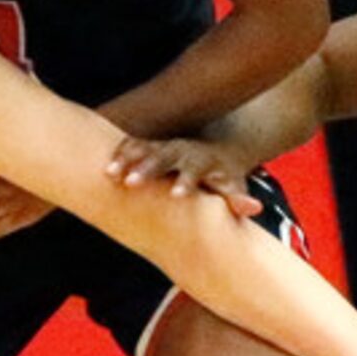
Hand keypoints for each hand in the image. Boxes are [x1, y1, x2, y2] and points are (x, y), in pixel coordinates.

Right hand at [106, 135, 263, 220]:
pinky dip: (118, 154)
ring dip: (127, 159)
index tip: (176, 195)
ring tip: (109, 174)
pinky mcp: (148, 146)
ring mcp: (162, 146)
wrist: (215, 151)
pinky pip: (131, 146)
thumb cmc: (222, 177)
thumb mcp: (233, 186)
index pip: (193, 172)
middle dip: (147, 169)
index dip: (185, 183)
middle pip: (163, 157)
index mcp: (201, 162)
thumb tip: (253, 209)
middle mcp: (180, 151)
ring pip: (143, 149)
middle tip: (130, 182)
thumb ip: (239, 198)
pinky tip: (103, 167)